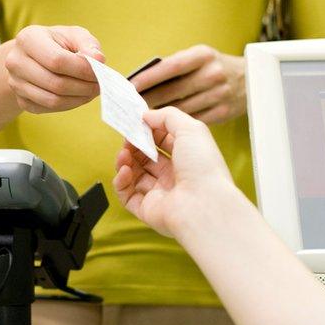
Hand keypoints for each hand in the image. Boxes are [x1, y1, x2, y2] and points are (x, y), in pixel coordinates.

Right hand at [4, 25, 105, 113]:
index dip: (82, 69)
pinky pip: (48, 108)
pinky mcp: (21, 100)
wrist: (34, 56)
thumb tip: (98, 60)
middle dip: (83, 87)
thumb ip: (88, 45)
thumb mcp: (74, 35)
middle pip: (55, 83)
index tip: (100, 72)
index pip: (57, 61)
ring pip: (52, 100)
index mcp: (28, 39)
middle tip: (100, 85)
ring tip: (92, 91)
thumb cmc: (58, 43)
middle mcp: (15, 61)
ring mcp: (15, 83)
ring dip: (78, 98)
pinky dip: (68, 104)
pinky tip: (78, 96)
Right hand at [113, 107, 234, 237]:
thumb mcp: (190, 129)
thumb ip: (167, 117)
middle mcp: (175, 176)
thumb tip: (146, 115)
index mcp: (187, 158)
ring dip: (125, 161)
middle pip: (147, 158)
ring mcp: (160, 193)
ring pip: (134, 175)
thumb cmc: (203, 166)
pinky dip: (121, 181)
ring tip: (123, 153)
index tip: (136, 122)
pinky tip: (124, 170)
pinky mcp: (147, 209)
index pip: (164, 141)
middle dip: (134, 145)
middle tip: (127, 136)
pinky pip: (127, 195)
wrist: (204, 205)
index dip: (149, 131)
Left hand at [129, 45, 245, 124]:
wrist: (251, 80)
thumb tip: (144, 81)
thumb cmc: (215, 67)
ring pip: (181, 109)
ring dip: (159, 115)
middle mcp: (212, 74)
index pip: (171, 67)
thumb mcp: (200, 57)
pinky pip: (193, 120)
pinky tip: (163, 126)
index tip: (132, 86)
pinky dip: (177, 124)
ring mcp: (219, 94)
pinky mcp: (223, 112)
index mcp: (203, 55)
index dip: (149, 77)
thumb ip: (176, 66)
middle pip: (173, 90)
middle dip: (149, 99)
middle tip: (131, 106)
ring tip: (142, 117)